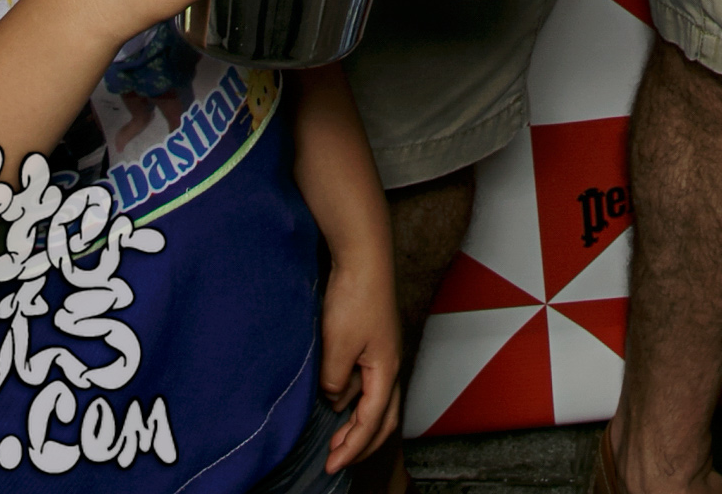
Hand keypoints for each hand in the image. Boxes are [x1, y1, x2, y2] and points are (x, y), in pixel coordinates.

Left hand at [319, 239, 400, 472]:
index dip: (351, 448)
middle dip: (362, 444)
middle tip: (337, 458)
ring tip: (333, 433)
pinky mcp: (374, 341)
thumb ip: (334, 382)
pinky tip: (335, 396)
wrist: (363, 256)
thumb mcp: (337, 348)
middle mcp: (390, 365)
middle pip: (385, 419)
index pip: (371, 423)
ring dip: (358, 422)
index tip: (331, 465)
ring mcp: (384, 353)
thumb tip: (334, 399)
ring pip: (378, 401)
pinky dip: (354, 400)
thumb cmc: (355, 297)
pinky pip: (368, 383)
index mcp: (386, 370)